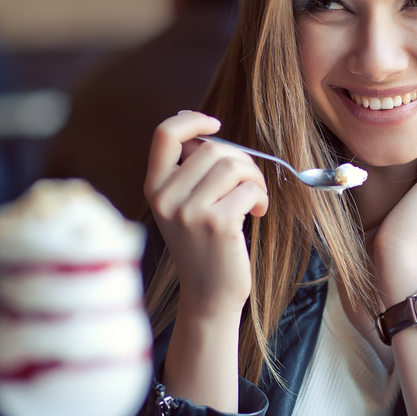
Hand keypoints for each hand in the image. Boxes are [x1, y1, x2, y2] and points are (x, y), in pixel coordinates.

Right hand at [144, 111, 268, 320]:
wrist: (208, 295)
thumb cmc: (203, 246)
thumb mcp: (182, 207)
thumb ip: (189, 171)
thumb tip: (206, 128)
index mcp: (154, 187)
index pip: (165, 134)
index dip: (192, 120)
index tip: (215, 123)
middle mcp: (165, 198)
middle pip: (212, 148)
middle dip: (240, 160)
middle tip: (249, 183)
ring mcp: (189, 211)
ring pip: (233, 165)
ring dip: (254, 178)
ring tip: (255, 198)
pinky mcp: (217, 224)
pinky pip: (248, 189)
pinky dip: (261, 197)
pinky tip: (258, 213)